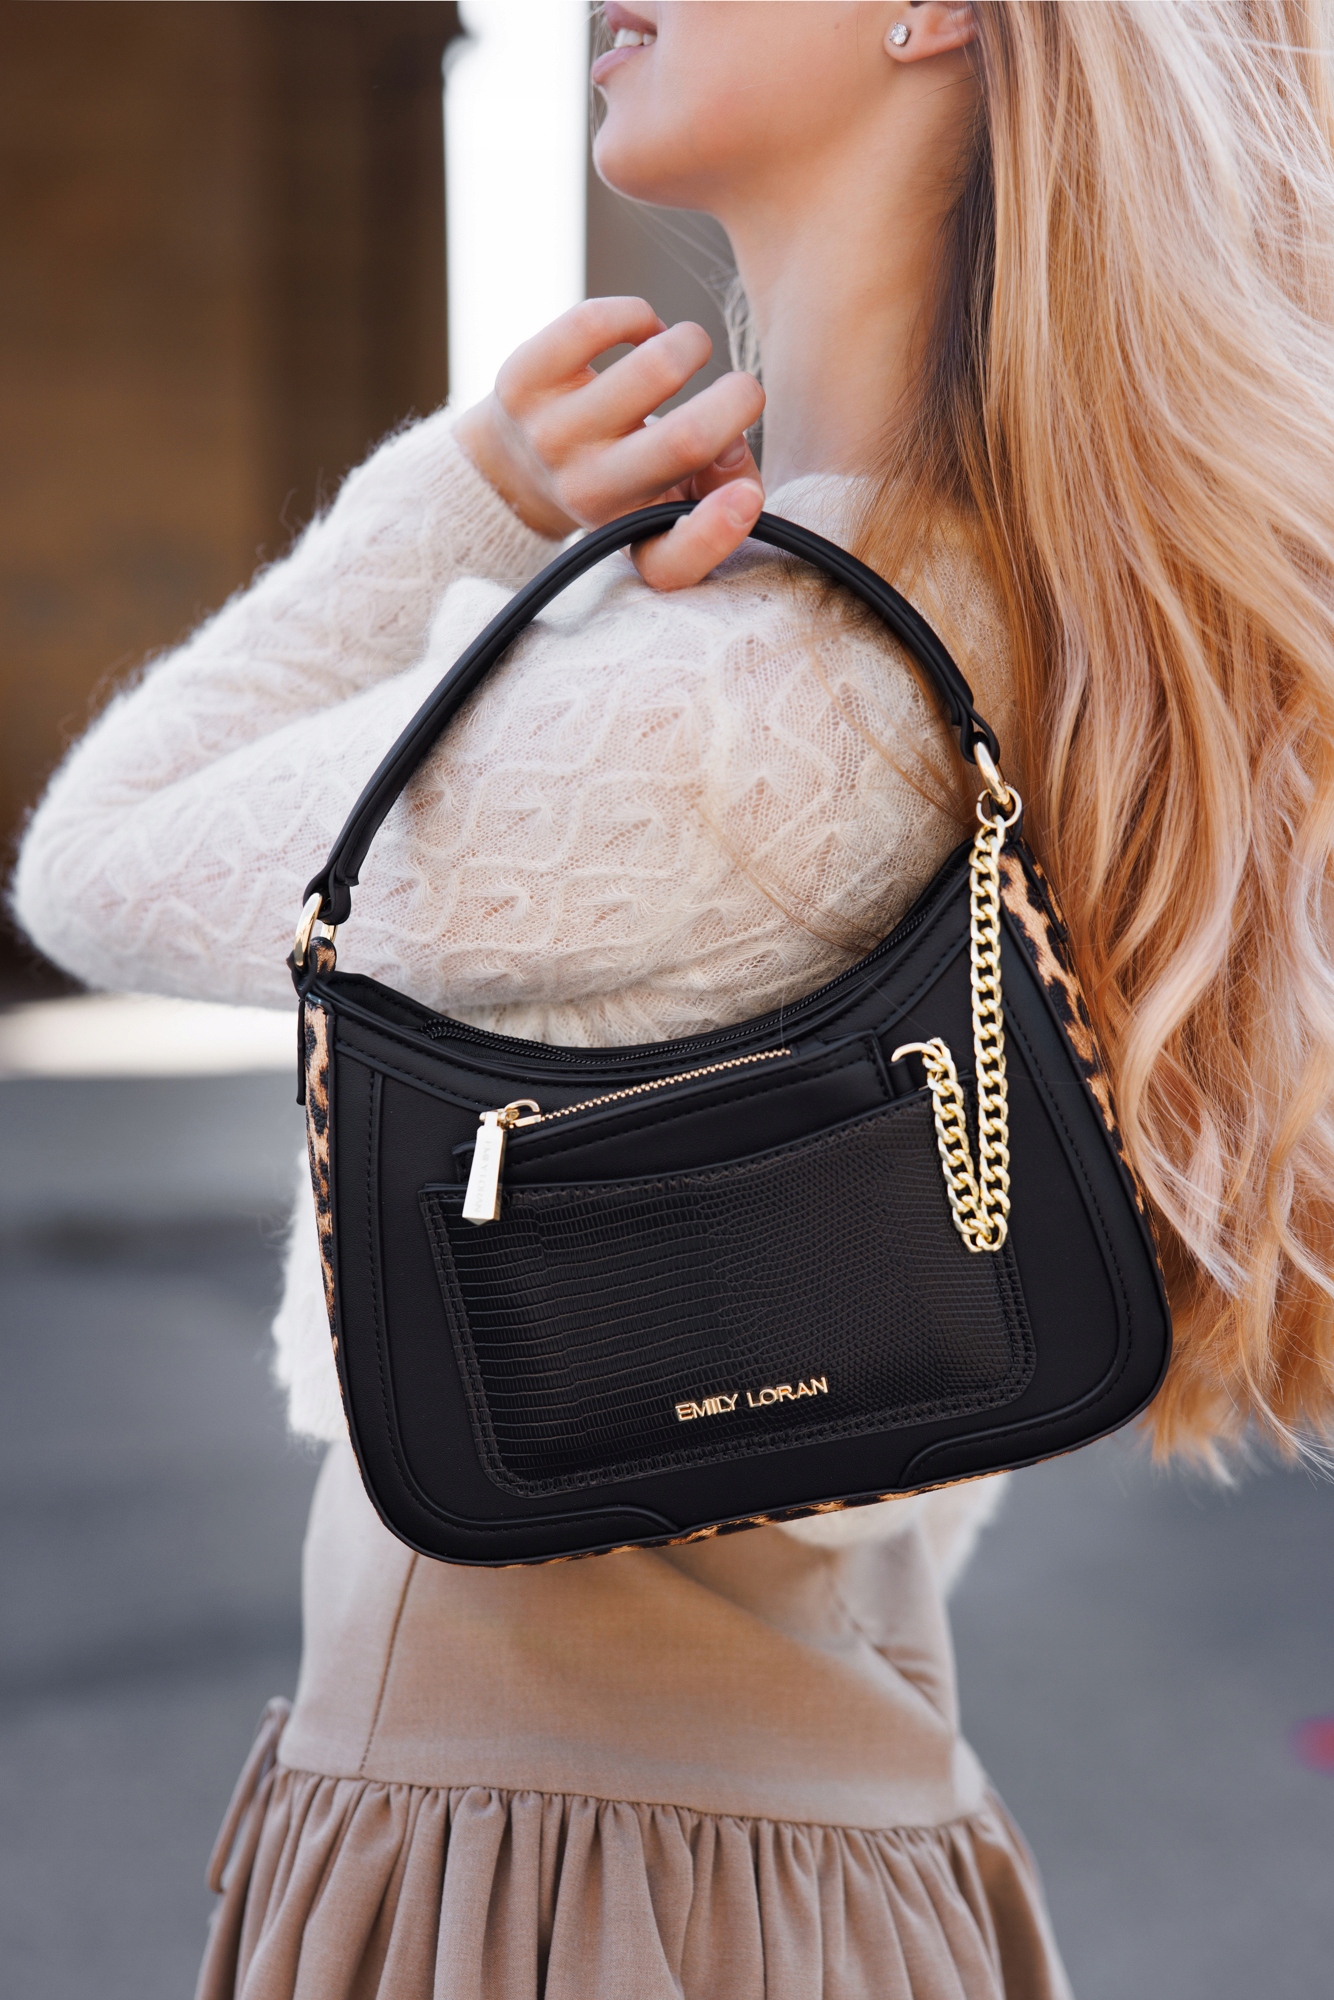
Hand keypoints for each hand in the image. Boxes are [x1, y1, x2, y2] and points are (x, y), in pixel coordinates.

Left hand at [453, 296, 764, 590]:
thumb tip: (733, 442)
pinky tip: (642, 333)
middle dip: (739, 399)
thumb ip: (724, 486)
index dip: (721, 532)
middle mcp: (588, 496)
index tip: (747, 498)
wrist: (515, 465)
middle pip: (687, 440)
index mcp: (631, 533)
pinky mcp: (521, 381)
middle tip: (739, 391)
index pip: (671, 562)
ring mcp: (550, 437)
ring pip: (657, 368)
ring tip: (685, 353)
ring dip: (692, 344)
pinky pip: (597, 323)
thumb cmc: (626, 477)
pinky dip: (639, 316)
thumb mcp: (674, 501)